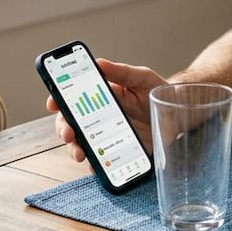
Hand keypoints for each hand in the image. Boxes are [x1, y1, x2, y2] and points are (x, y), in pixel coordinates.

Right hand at [46, 58, 164, 162]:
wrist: (179, 111)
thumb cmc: (157, 90)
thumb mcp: (141, 77)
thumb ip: (121, 72)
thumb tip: (98, 63)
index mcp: (101, 95)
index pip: (72, 97)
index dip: (58, 100)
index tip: (53, 103)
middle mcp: (100, 116)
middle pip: (71, 123)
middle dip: (63, 128)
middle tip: (68, 133)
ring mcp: (108, 135)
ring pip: (82, 143)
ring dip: (75, 149)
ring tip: (80, 154)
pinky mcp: (119, 151)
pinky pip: (102, 161)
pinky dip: (95, 166)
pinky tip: (96, 168)